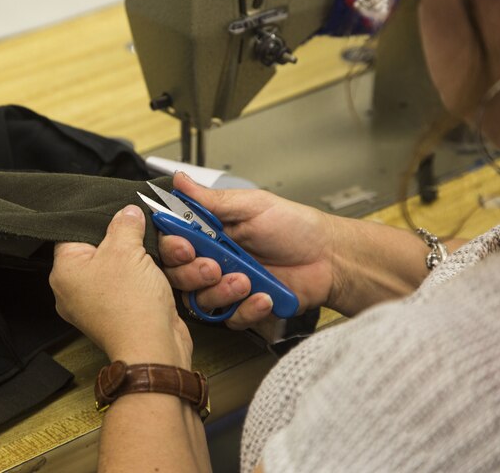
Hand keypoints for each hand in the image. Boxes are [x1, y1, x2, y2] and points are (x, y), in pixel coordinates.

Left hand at [50, 205, 192, 368]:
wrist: (155, 350)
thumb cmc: (129, 306)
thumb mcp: (125, 250)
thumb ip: (125, 224)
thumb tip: (127, 212)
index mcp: (66, 272)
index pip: (77, 234)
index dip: (103, 221)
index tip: (124, 213)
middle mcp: (81, 289)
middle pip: (113, 248)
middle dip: (144, 241)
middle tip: (159, 233)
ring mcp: (106, 301)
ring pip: (136, 266)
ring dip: (163, 258)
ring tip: (181, 253)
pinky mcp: (131, 311)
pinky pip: (147, 283)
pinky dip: (165, 276)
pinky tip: (183, 266)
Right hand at [161, 173, 336, 329]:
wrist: (328, 257)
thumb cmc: (293, 226)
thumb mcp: (250, 205)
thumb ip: (210, 200)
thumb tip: (179, 180)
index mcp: (209, 234)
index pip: (172, 244)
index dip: (172, 248)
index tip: (185, 246)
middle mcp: (212, 260)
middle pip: (178, 276)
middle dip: (192, 273)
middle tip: (214, 267)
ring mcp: (226, 287)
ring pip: (200, 301)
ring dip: (221, 292)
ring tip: (246, 280)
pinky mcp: (244, 308)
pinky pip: (230, 319)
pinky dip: (246, 309)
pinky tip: (263, 295)